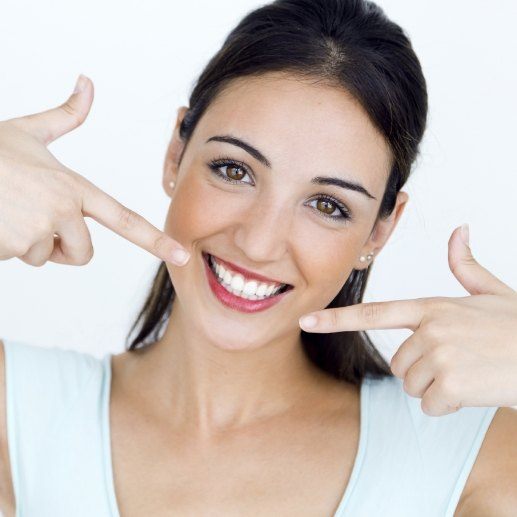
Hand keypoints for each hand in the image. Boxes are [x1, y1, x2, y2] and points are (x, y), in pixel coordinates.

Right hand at [0, 74, 189, 266]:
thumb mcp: (30, 131)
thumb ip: (66, 115)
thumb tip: (87, 82)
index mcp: (75, 187)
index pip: (125, 219)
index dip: (156, 240)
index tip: (181, 255)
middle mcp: (63, 210)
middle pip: (83, 253)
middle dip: (62, 246)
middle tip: (34, 220)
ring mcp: (38, 230)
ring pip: (45, 256)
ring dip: (29, 243)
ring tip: (9, 212)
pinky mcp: (13, 246)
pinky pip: (19, 258)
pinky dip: (6, 245)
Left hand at [299, 225, 516, 415]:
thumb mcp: (493, 292)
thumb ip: (466, 266)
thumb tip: (459, 229)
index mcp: (432, 306)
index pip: (375, 312)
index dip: (337, 318)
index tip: (305, 321)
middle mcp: (430, 327)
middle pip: (398, 364)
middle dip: (423, 370)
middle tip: (458, 361)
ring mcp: (440, 354)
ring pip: (411, 385)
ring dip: (436, 387)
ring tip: (468, 372)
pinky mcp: (453, 382)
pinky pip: (430, 405)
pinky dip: (449, 405)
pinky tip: (474, 390)